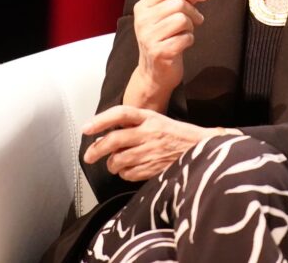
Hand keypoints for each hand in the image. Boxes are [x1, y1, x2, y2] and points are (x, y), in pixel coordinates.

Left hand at [82, 105, 221, 181]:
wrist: (200, 148)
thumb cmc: (175, 134)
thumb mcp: (156, 121)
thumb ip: (133, 126)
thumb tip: (104, 137)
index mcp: (149, 117)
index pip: (121, 114)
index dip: (101, 120)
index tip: (86, 128)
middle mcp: (149, 132)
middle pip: (115, 140)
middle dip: (96, 150)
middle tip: (88, 157)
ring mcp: (152, 151)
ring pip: (119, 160)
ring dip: (112, 164)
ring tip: (113, 164)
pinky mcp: (154, 168)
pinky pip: (129, 173)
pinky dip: (124, 174)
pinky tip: (129, 170)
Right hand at [130, 0, 208, 99]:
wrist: (154, 73)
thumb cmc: (163, 40)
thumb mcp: (164, 17)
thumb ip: (177, 1)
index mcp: (142, 7)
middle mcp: (142, 20)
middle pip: (178, 3)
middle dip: (193, 12)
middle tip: (195, 22)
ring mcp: (148, 37)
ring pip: (182, 19)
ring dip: (191, 27)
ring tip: (185, 34)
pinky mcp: (159, 52)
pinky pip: (185, 38)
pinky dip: (189, 40)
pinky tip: (182, 45)